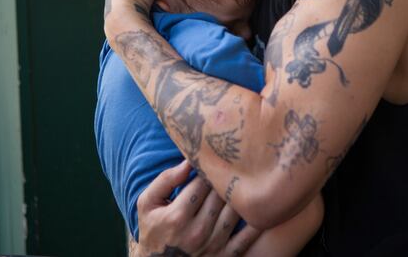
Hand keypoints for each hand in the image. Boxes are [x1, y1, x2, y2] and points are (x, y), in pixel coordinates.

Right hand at [136, 161, 260, 256]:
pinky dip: (256, 222)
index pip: (203, 183)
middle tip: (233, 166)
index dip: (210, 168)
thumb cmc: (153, 228)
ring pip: (235, 212)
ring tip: (244, 181)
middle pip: (220, 196)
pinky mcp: (224, 256)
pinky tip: (260, 206)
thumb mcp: (147, 203)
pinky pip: (247, 238)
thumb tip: (188, 161)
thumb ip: (165, 180)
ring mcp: (212, 246)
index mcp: (177, 216)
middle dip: (226, 180)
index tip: (215, 161)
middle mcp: (196, 232)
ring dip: (241, 196)